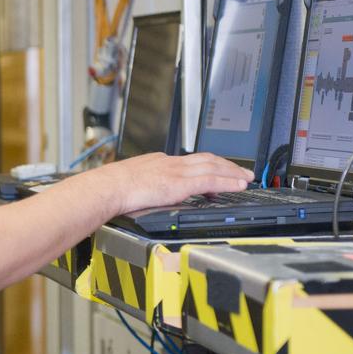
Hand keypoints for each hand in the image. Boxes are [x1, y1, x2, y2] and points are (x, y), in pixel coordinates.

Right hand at [93, 152, 253, 213]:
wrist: (107, 188)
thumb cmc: (112, 188)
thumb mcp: (132, 180)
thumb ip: (145, 184)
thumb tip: (147, 194)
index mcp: (159, 162)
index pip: (189, 160)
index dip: (208, 164)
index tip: (217, 169)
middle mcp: (170, 163)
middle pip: (206, 159)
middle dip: (226, 164)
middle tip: (241, 171)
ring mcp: (176, 172)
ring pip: (213, 167)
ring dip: (232, 172)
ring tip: (245, 178)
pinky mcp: (179, 184)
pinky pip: (210, 181)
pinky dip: (226, 182)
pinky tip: (237, 185)